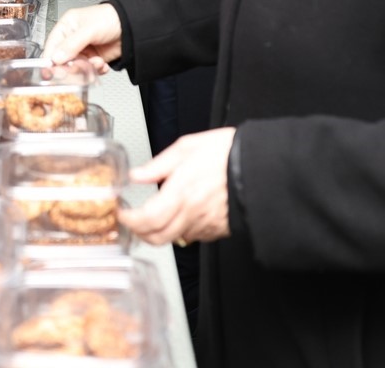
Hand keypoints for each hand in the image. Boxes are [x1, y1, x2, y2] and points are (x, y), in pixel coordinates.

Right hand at [42, 2, 122, 74]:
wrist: (133, 25)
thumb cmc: (111, 18)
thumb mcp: (89, 29)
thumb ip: (72, 44)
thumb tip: (56, 58)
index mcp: (67, 27)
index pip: (52, 46)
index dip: (51, 60)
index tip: (51, 72)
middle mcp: (73, 39)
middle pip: (63, 60)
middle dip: (72, 67)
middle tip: (78, 69)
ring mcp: (84, 50)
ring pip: (76, 67)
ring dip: (86, 69)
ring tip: (96, 63)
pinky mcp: (94, 59)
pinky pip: (89, 71)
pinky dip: (95, 71)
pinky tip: (102, 65)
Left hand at [120, 127, 235, 245]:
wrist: (261, 164)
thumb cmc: (228, 151)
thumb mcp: (187, 147)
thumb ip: (158, 165)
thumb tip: (137, 175)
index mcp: (182, 191)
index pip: (147, 219)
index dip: (130, 221)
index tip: (123, 214)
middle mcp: (193, 212)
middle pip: (157, 237)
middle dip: (139, 233)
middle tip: (133, 221)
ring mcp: (206, 224)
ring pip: (175, 239)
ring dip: (159, 231)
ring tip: (154, 216)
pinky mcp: (219, 229)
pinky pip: (194, 235)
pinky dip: (182, 229)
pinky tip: (180, 215)